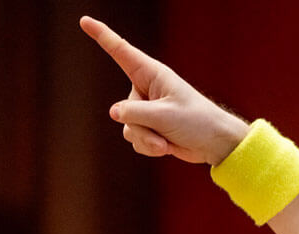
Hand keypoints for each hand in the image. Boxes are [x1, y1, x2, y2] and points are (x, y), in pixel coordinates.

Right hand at [80, 16, 249, 164]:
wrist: (214, 144)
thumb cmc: (196, 121)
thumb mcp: (164, 116)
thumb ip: (135, 114)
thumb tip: (114, 113)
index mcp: (152, 74)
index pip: (121, 51)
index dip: (102, 35)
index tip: (84, 20)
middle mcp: (145, 89)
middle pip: (124, 110)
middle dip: (142, 126)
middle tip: (165, 130)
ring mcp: (146, 110)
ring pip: (128, 128)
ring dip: (148, 140)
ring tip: (168, 140)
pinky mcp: (149, 128)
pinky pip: (135, 141)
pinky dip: (151, 148)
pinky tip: (168, 147)